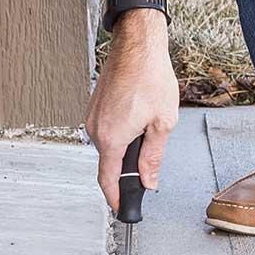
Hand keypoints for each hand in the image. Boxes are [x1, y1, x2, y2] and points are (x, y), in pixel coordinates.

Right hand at [86, 10, 178, 210]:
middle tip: (149, 163)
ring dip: (127, 145)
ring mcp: (92, 116)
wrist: (137, 46)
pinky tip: (138, 115)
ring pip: (110, 144)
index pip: (108, 179)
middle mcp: (95, 129)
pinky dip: (122, 131)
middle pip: (110, 162)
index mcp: (112, 137)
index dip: (116, 197)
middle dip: (128, 168)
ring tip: (148, 125)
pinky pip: (107, 129)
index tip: (122, 207)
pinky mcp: (95, 106)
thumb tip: (149, 180)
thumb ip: (153, 157)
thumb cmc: (150, 77)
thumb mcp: (162, 124)